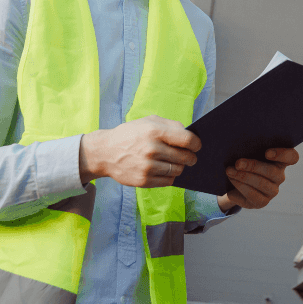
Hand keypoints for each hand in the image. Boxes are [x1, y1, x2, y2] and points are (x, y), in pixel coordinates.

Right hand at [79, 115, 200, 187]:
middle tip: (190, 157)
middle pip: (185, 157)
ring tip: (175, 162)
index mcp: (155, 131)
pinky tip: (164, 170)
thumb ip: (171, 125)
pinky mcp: (143, 181)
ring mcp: (147, 167)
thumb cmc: (130, 134)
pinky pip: (168, 181)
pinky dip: (169, 176)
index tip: (197, 146)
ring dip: (179, 167)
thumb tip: (190, 134)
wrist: (105, 152)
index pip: (187, 140)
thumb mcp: (149, 121)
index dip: (196, 144)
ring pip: (177, 170)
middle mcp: (152, 149)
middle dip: (190, 157)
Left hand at [218, 148, 299, 210]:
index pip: (292, 157)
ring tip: (229, 171)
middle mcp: (280, 177)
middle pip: (273, 172)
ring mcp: (272, 191)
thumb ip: (249, 146)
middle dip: (253, 166)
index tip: (267, 152)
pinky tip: (230, 185)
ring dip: (243, 177)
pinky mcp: (262, 202)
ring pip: (261, 184)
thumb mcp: (247, 152)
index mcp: (280, 161)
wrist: (233, 182)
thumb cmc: (243, 161)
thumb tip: (238, 136)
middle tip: (237, 163)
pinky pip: (252, 196)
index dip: (283, 154)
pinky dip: (239, 189)